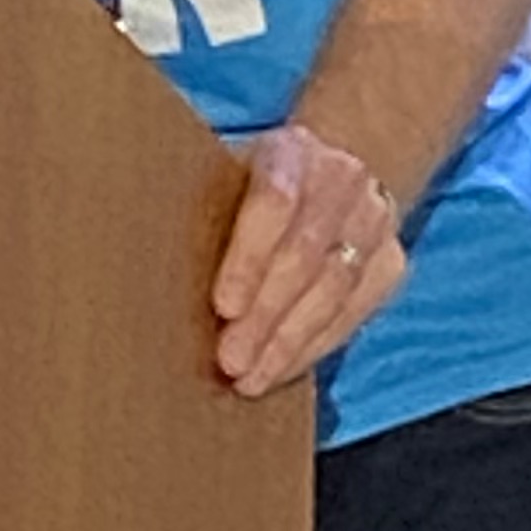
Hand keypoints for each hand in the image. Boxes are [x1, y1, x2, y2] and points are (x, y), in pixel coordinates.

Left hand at [211, 123, 405, 398]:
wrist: (340, 162)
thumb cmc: (258, 181)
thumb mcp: (228, 170)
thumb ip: (201, 205)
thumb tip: (139, 258)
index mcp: (290, 151)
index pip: (275, 203)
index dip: (249, 257)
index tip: (223, 306)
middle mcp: (341, 179)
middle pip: (305, 255)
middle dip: (266, 315)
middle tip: (231, 360)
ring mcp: (374, 220)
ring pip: (335, 289)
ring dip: (290, 341)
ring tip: (252, 378)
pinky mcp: (391, 261)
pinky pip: (355, 311)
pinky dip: (317, 345)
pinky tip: (284, 368)